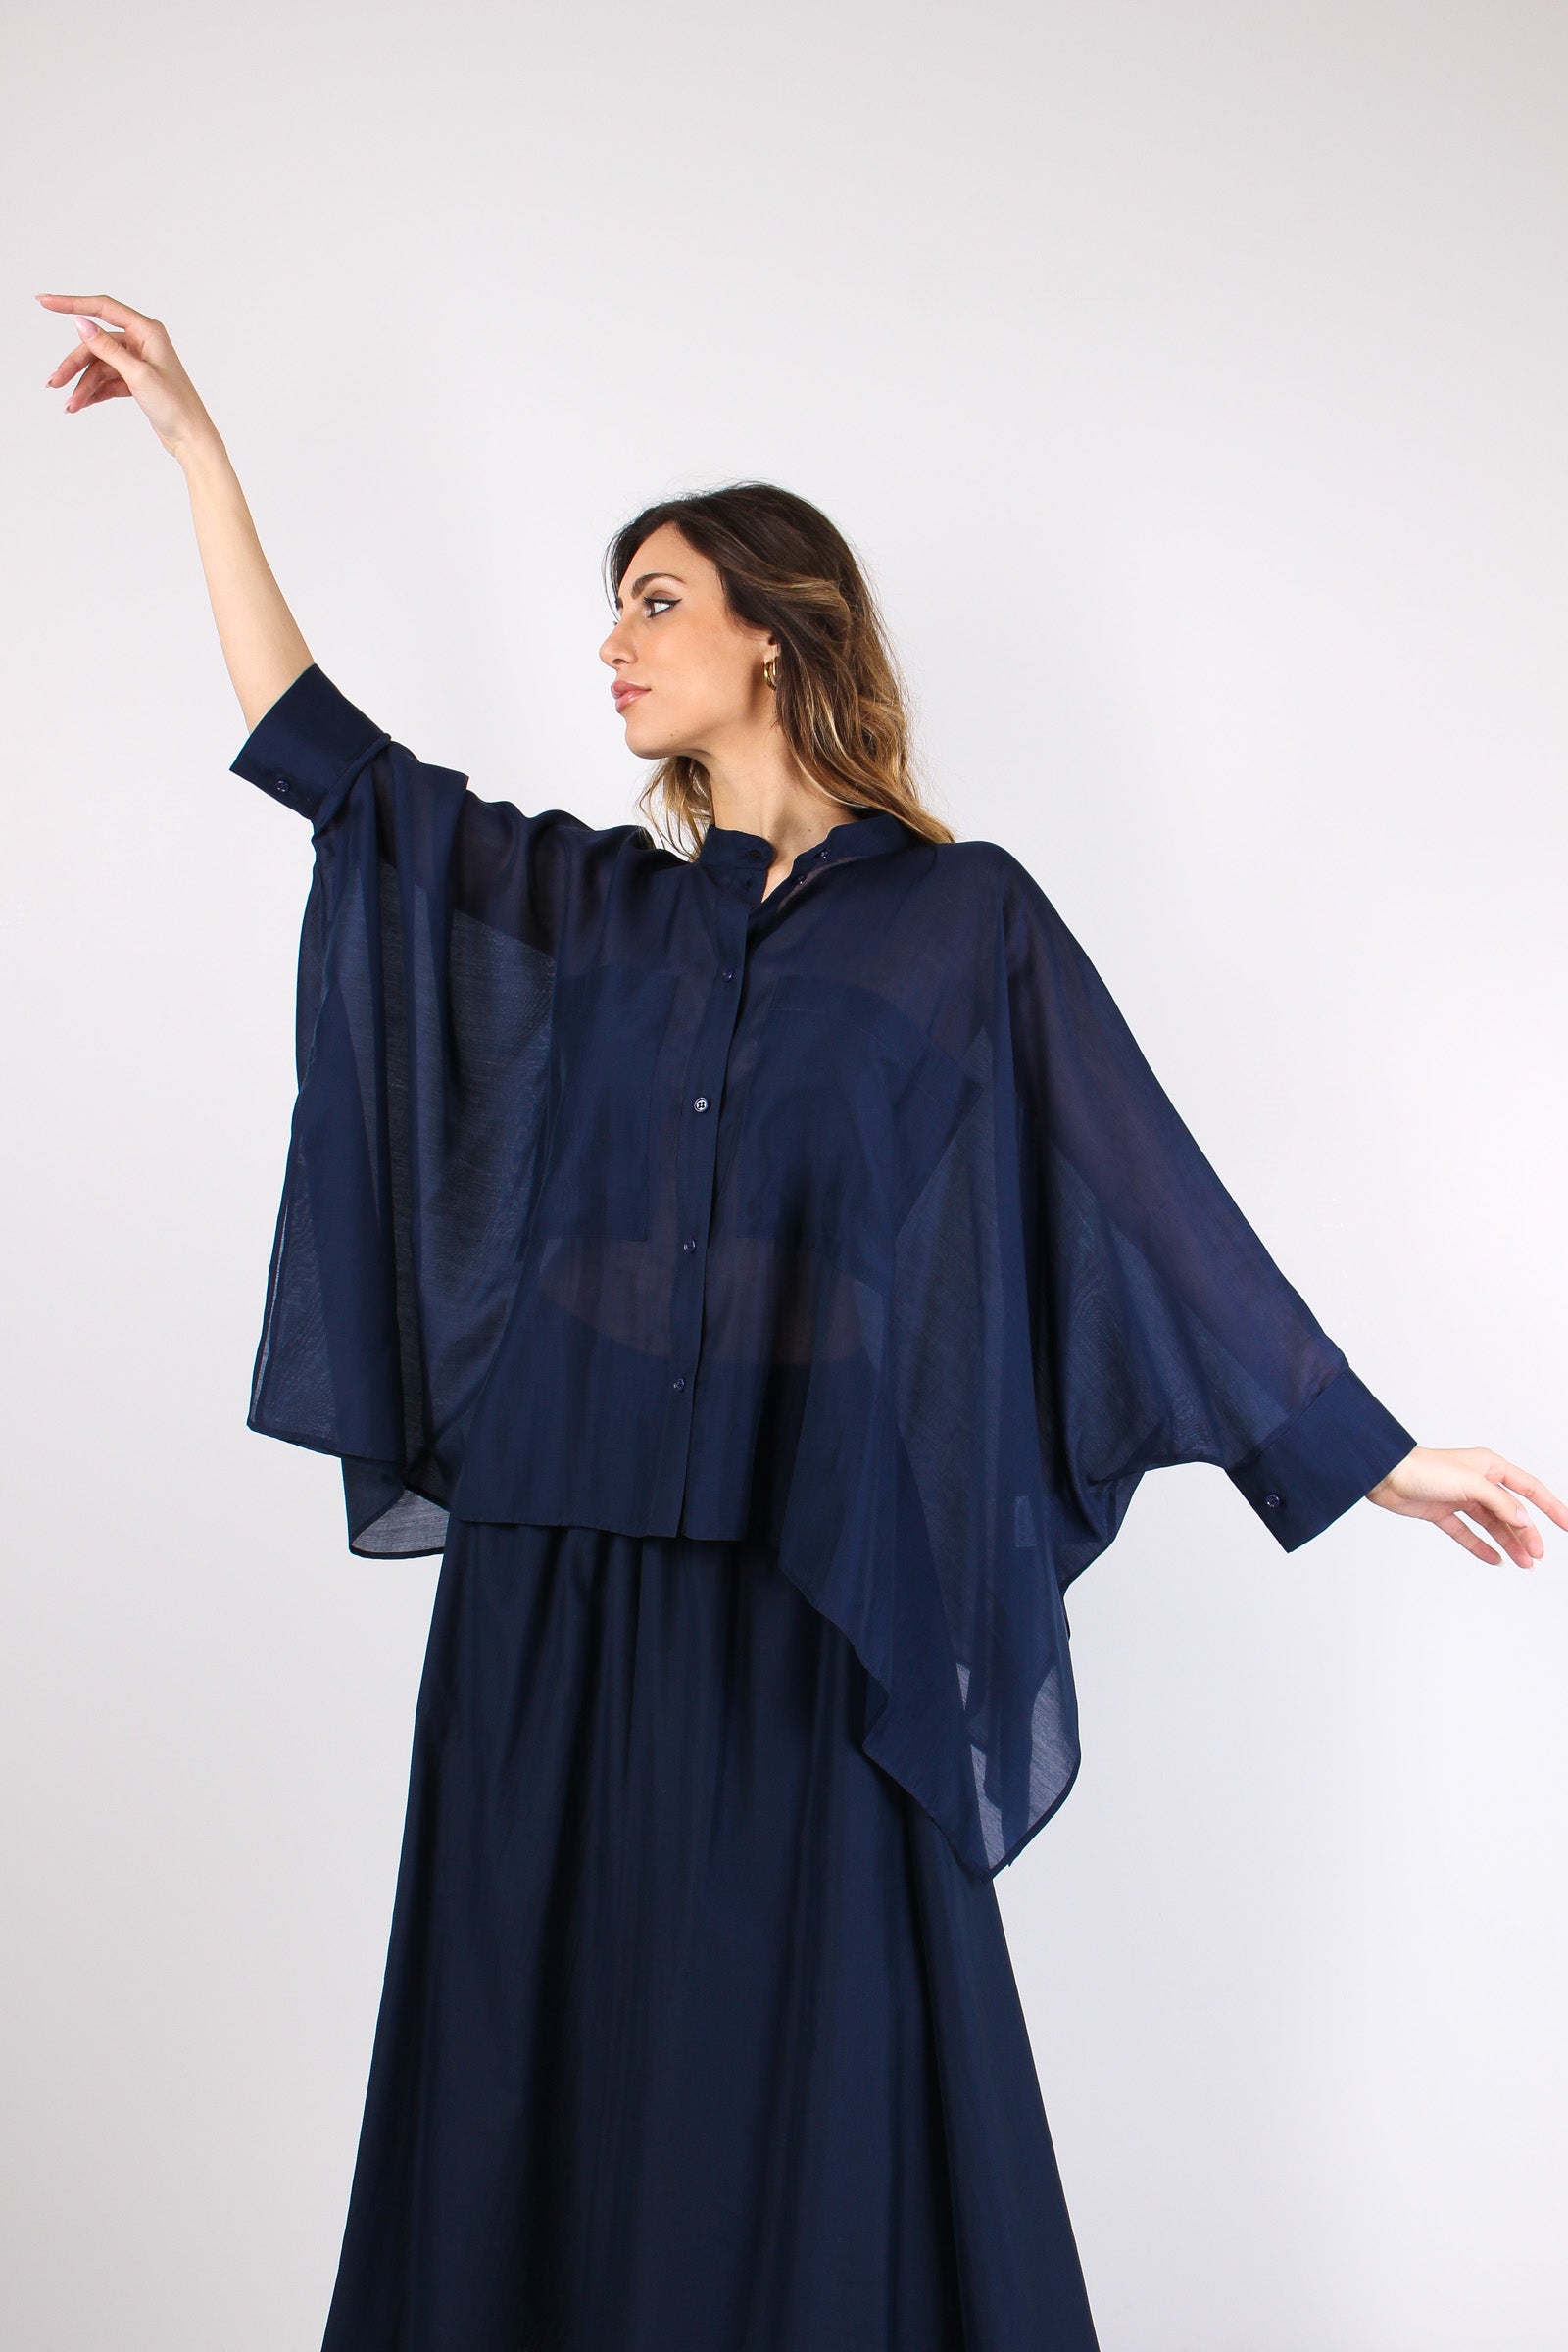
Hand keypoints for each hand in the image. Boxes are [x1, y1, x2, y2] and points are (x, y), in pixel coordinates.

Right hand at [37, 291, 217, 460]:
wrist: (192, 438)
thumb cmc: (175, 405)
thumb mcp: (137, 375)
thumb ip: (107, 348)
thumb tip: (81, 323)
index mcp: (147, 331)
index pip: (102, 308)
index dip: (71, 303)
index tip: (45, 302)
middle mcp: (142, 342)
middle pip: (95, 345)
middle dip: (73, 364)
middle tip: (54, 382)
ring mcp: (138, 361)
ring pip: (99, 366)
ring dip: (82, 385)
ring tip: (70, 406)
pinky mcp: (135, 380)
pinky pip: (106, 381)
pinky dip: (93, 392)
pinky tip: (80, 405)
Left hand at [1366, 1445, 1565, 1568]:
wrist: (1385, 1476)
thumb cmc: (1424, 1469)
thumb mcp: (1471, 1484)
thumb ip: (1500, 1503)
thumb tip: (1525, 1520)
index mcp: (1489, 1467)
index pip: (1530, 1488)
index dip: (1552, 1506)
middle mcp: (1477, 1482)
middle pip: (1512, 1512)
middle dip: (1527, 1534)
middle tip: (1538, 1557)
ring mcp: (1459, 1498)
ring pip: (1492, 1525)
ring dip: (1508, 1543)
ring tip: (1524, 1565)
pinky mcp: (1441, 1512)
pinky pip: (1467, 1533)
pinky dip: (1481, 1547)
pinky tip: (1496, 1560)